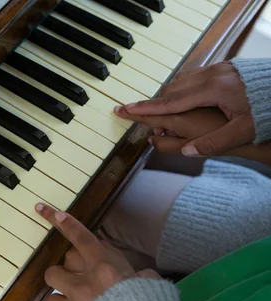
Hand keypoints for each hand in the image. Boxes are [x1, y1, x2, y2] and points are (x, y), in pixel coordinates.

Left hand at [36, 203, 160, 300]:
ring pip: (51, 297)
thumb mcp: (152, 286)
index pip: (79, 238)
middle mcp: (83, 286)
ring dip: (62, 299)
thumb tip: (136, 277)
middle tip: (76, 279)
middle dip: (63, 273)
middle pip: (54, 270)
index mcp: (104, 269)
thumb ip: (139, 277)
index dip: (62, 223)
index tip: (43, 211)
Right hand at [118, 62, 254, 156]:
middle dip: (153, 103)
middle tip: (139, 116)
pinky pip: (193, 77)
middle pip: (171, 90)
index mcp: (212, 90)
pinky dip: (181, 89)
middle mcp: (211, 75)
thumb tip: (186, 152)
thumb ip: (214, 143)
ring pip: (181, 81)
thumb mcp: (242, 132)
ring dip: (167, 96)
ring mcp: (218, 69)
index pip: (169, 102)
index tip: (125, 110)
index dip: (145, 108)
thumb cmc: (268, 110)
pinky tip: (183, 99)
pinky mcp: (224, 68)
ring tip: (159, 111)